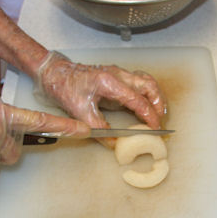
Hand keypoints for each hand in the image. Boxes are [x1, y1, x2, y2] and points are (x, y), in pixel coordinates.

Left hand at [35, 51, 166, 147]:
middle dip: (158, 104)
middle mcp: (118, 75)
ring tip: (158, 113)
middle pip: (149, 85)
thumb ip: (98, 129)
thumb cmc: (65, 87)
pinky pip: (139, 81)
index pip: (137, 100)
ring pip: (147, 81)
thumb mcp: (80, 112)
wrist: (56, 73)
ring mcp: (119, 73)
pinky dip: (148, 92)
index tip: (155, 128)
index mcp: (109, 82)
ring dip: (156, 97)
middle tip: (160, 121)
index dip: (149, 116)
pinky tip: (147, 103)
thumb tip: (113, 144)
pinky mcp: (117, 76)